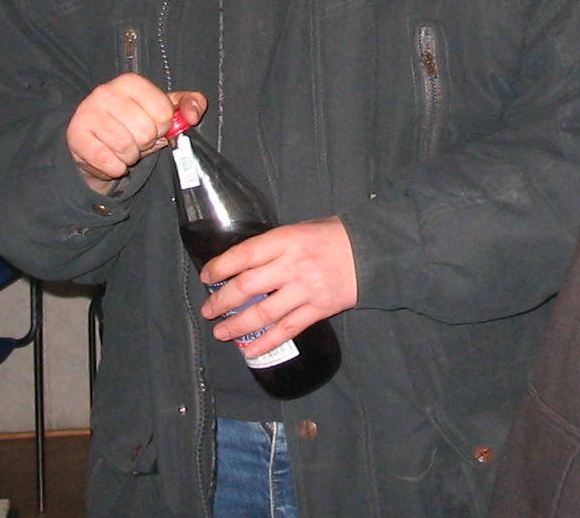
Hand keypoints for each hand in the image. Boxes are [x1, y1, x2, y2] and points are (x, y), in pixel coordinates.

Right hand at [66, 76, 204, 192]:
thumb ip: (189, 104)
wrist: (95, 140)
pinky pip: (106, 160)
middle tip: (136, 140)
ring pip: (125, 147)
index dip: (163, 128)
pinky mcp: (76, 134)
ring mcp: (88, 112)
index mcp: (131, 82)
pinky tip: (112, 160)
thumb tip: (192, 115)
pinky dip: (114, 167)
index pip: (163, 113)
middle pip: (145, 132)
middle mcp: (106, 92)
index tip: (153, 126)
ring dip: (129, 157)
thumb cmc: (133, 122)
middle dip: (145, 144)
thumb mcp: (163, 109)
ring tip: (124, 149)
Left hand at [199, 217, 355, 355]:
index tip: (206, 276)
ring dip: (238, 325)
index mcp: (286, 240)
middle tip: (208, 310)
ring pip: (263, 313)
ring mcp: (306, 290)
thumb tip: (243, 262)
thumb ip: (274, 245)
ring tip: (222, 332)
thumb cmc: (333, 237)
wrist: (372, 251)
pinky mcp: (319, 310)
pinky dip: (266, 342)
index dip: (220, 267)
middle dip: (222, 301)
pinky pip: (287, 330)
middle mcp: (293, 265)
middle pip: (247, 287)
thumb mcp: (301, 229)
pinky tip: (249, 349)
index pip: (244, 255)